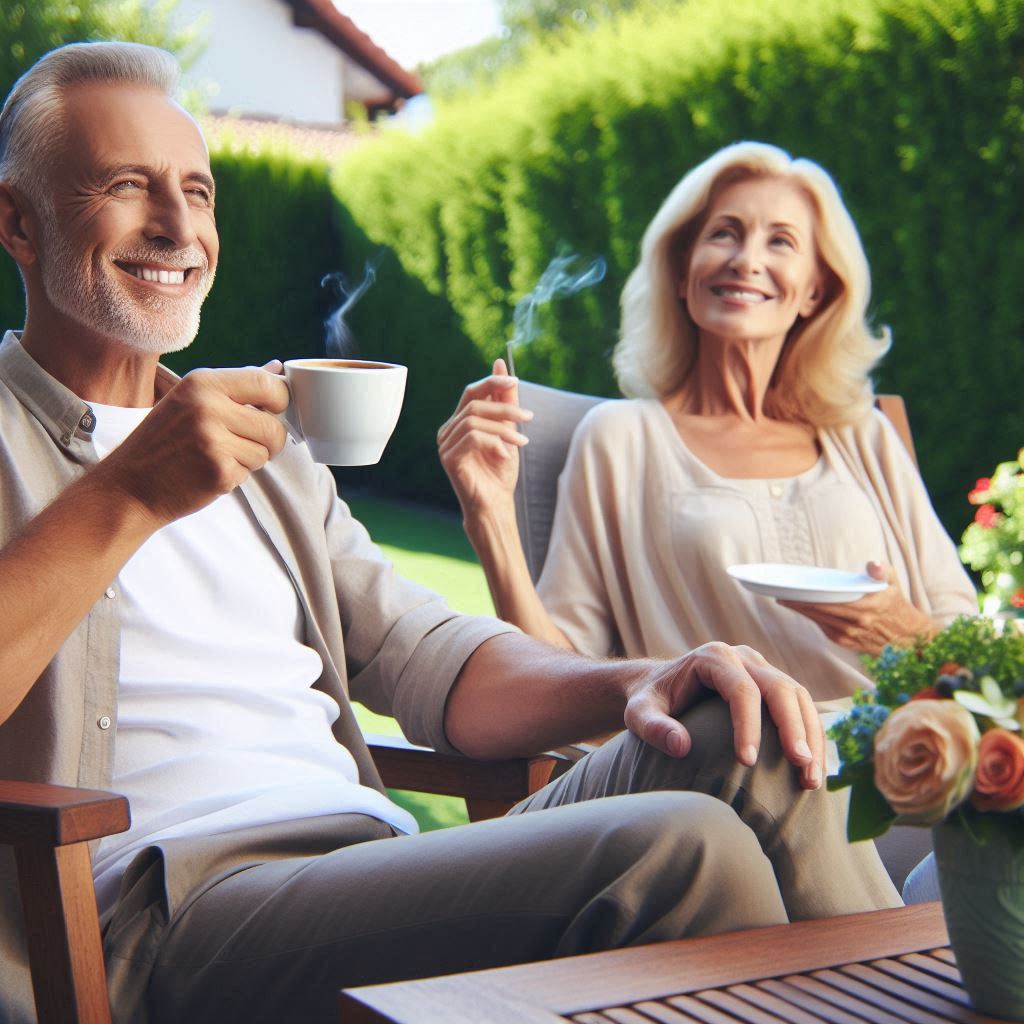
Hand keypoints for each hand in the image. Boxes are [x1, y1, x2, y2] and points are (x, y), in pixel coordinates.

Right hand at [97, 363, 289, 526]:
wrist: (129, 487)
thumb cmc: (163, 442)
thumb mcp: (190, 400)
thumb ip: (235, 386)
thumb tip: (277, 369)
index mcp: (202, 382)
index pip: (267, 384)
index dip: (280, 400)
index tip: (273, 411)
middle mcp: (207, 407)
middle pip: (274, 425)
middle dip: (268, 439)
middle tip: (243, 443)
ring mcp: (213, 441)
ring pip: (266, 451)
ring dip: (250, 459)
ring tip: (217, 457)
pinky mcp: (219, 472)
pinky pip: (251, 473)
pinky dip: (236, 476)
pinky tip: (209, 472)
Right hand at [436, 358, 532, 518]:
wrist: (495, 504)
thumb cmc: (501, 471)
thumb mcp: (508, 431)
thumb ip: (505, 401)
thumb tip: (500, 364)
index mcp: (459, 422)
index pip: (471, 392)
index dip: (492, 381)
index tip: (515, 380)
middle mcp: (448, 430)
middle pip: (474, 403)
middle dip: (505, 408)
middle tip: (529, 418)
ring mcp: (445, 444)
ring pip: (475, 419)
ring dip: (503, 428)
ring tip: (522, 443)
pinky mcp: (448, 458)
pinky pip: (473, 437)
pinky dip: (494, 442)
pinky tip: (506, 455)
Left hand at [623, 642, 822, 788]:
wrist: (660, 687)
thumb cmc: (650, 701)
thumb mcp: (639, 713)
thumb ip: (653, 727)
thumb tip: (681, 746)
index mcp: (713, 657)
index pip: (740, 688)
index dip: (748, 725)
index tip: (748, 762)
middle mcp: (743, 657)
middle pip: (779, 688)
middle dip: (793, 728)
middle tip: (801, 767)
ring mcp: (762, 669)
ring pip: (798, 697)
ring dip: (811, 736)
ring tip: (812, 779)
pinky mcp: (772, 685)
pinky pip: (800, 707)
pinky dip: (811, 736)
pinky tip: (813, 768)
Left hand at [778, 560, 935, 656]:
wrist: (908, 637)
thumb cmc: (896, 602)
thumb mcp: (894, 582)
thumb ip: (882, 570)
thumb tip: (872, 564)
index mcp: (867, 607)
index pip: (829, 602)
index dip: (806, 598)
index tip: (788, 591)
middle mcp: (856, 623)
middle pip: (818, 612)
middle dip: (797, 603)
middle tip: (778, 593)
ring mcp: (850, 635)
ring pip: (818, 621)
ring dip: (800, 611)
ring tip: (784, 599)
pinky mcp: (846, 643)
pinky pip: (823, 628)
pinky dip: (811, 618)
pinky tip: (800, 608)